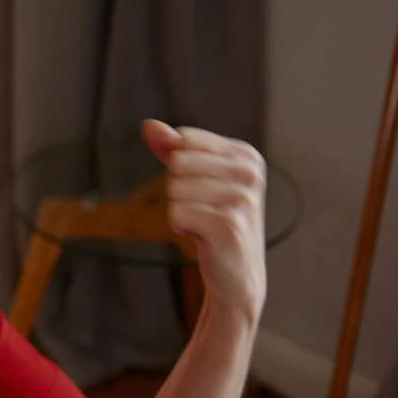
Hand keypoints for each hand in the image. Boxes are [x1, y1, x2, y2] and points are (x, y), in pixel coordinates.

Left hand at [142, 120, 266, 322]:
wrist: (236, 272)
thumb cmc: (214, 220)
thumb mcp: (196, 179)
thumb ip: (172, 149)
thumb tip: (147, 126)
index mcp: (246, 154)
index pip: (185, 140)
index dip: (180, 168)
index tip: (202, 189)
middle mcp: (249, 173)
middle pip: (177, 164)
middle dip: (177, 191)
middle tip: (201, 210)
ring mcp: (242, 198)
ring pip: (174, 190)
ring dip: (180, 212)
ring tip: (204, 224)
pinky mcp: (228, 225)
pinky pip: (176, 214)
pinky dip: (181, 228)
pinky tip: (203, 237)